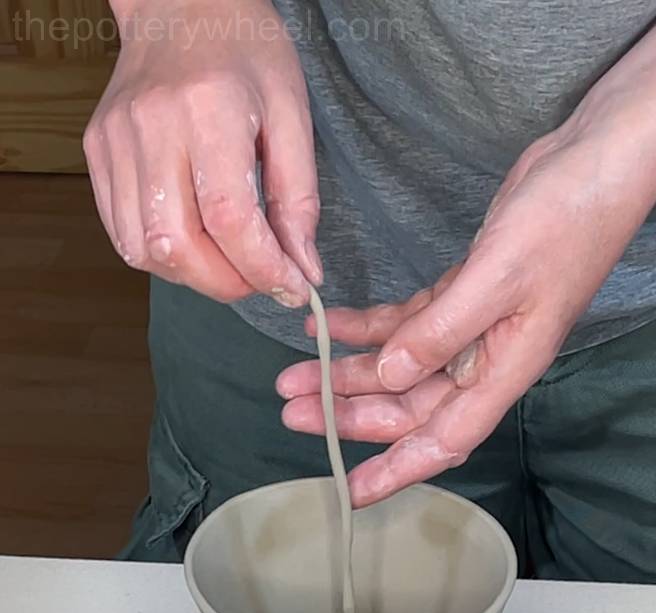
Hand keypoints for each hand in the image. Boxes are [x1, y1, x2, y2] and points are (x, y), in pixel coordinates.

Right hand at [85, 0, 320, 304]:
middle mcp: (151, 127)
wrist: (181, 5)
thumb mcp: (292, 116)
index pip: (230, 219)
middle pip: (177, 244)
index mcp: (208, 111)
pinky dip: (163, 257)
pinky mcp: (98, 152)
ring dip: (194, 277)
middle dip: (227, 283)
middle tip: (261, 280)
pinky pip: (122, 233)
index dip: (265, 268)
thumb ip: (299, 200)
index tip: (294, 288)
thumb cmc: (245, 52)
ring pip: (144, 250)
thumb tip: (303, 269)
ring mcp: (115, 141)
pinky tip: (195, 244)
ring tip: (229, 263)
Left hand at [277, 126, 655, 506]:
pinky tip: (331, 325)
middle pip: (410, 403)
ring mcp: (473, 325)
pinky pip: (405, 322)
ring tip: (294, 373)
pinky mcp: (462, 292)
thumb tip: (390, 377)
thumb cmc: (563, 223)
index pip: (445, 438)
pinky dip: (367, 327)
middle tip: (293, 406)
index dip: (399, 469)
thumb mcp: (498, 279)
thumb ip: (442, 332)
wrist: (596, 164)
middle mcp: (487, 357)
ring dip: (349, 370)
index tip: (352, 491)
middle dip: (350, 410)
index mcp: (504, 369)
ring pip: (402, 365)